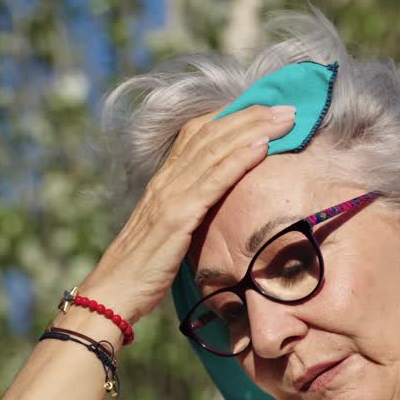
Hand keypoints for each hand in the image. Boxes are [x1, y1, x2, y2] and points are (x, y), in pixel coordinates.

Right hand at [80, 104, 297, 323]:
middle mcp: (166, 180)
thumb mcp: (169, 231)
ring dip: (253, 129)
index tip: (264, 109)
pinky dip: (238, 159)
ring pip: (215, 149)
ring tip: (284, 119)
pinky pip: (212, 181)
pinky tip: (262, 146)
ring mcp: (170, 195)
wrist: (113, 291)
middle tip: (287, 108)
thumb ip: (189, 212)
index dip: (231, 116)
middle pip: (211, 134)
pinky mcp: (176, 216)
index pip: (198, 133)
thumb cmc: (142, 269)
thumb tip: (216, 208)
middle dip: (251, 116)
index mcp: (164, 181)